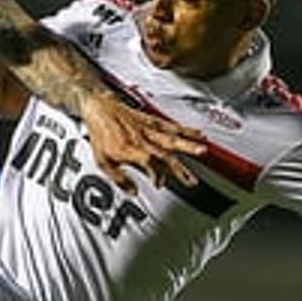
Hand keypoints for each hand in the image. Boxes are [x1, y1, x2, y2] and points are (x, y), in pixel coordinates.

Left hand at [79, 92, 204, 189]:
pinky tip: (198, 133)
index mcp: (130, 149)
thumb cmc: (100, 134)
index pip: (149, 164)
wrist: (99, 108)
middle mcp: (142, 139)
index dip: (156, 176)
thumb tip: (132, 192)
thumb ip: (119, 179)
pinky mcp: (152, 121)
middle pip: (165, 154)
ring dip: (188, 145)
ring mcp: (149, 129)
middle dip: (179, 168)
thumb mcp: (102, 161)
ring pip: (172, 138)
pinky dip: (186, 130)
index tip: (159, 184)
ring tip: (202, 150)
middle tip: (191, 179)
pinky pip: (171, 126)